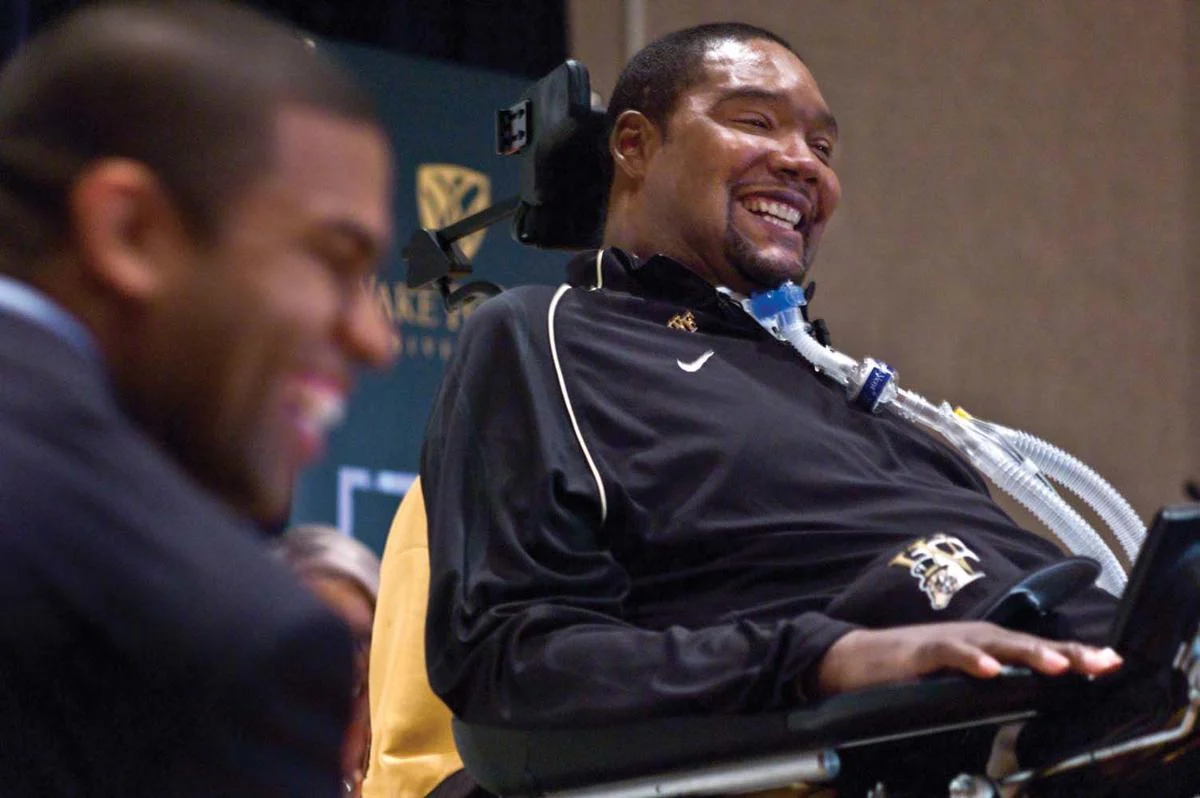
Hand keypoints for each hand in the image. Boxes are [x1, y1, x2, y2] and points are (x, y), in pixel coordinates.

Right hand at [813, 621, 1122, 696]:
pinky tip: (990, 671)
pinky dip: (971, 661)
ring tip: (1058, 665)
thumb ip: (988, 686)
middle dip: (1066, 652)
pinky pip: (949, 655)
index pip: (1035, 649)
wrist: (851, 660)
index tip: (1110, 662)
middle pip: (1026, 643)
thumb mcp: (955, 680)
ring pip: (995, 644)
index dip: (1072, 654)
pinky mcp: (918, 653)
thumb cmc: (905, 672)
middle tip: (1102, 662)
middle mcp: (972, 639)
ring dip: (1028, 654)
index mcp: (984, 648)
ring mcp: (947, 643)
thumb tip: (1025, 698)